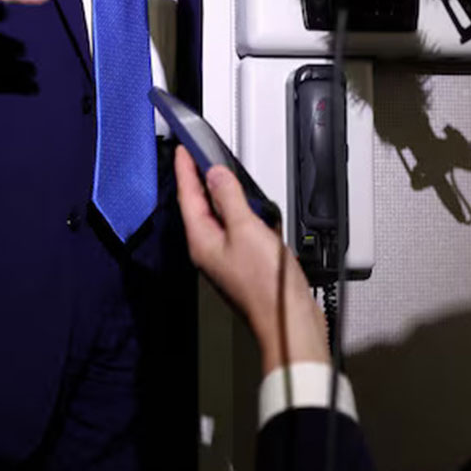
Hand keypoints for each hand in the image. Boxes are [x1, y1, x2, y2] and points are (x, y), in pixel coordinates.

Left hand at [174, 148, 328, 374]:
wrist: (288, 321)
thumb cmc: (266, 286)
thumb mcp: (246, 229)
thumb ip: (230, 198)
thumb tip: (215, 175)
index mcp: (202, 240)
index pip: (188, 196)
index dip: (185, 169)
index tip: (182, 149)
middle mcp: (210, 249)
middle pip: (200, 206)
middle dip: (199, 179)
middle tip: (198, 156)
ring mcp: (227, 257)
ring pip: (219, 218)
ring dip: (222, 196)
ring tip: (223, 175)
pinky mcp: (246, 263)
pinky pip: (238, 230)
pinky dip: (243, 214)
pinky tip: (252, 209)